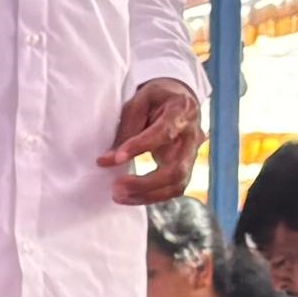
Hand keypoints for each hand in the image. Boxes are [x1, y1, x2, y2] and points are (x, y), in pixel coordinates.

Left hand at [97, 79, 202, 199]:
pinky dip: (150, 197)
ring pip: (176, 184)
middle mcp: (192, 135)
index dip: (141, 146)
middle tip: (116, 187)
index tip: (117, 158)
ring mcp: (192, 154)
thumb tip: (105, 161)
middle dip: (145, 183)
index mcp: (182, 110)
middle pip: (176, 169)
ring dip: (146, 195)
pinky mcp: (186, 168)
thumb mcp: (139, 103)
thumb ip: (125, 130)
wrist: (179, 100)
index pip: (164, 132)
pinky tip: (130, 197)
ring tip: (118, 195)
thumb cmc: (156, 99)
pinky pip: (172, 189)